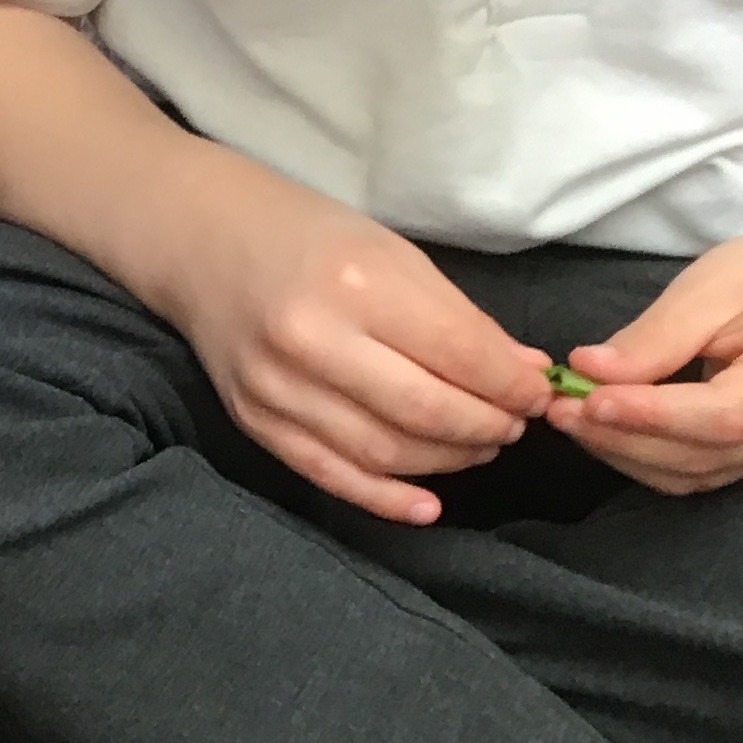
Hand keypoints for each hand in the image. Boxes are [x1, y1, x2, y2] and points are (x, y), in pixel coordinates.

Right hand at [151, 153, 549, 524]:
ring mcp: (276, 387)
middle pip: (425, 412)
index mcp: (355, 284)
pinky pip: (330, 475)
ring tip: (478, 446)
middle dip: (487, 427)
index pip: (458, 355)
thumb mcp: (394, 255)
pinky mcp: (254, 421)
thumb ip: (458, 319)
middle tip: (512, 424)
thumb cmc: (310, 237)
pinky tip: (427, 505)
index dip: (511, 385)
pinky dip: (385, 499)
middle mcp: (311, 340)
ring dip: (448, 460)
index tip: (537, 392)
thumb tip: (525, 375)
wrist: (204, 241)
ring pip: (385, 452)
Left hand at [549, 217, 742, 494]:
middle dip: (623, 439)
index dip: (649, 416)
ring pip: (698, 474)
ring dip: (627, 453)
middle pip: (704, 455)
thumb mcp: (713, 285)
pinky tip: (610, 430)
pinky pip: (704, 472)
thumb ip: (655, 337)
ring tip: (574, 419)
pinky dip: (650, 457)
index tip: (585, 400)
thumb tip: (587, 371)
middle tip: (560, 410)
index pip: (721, 416)